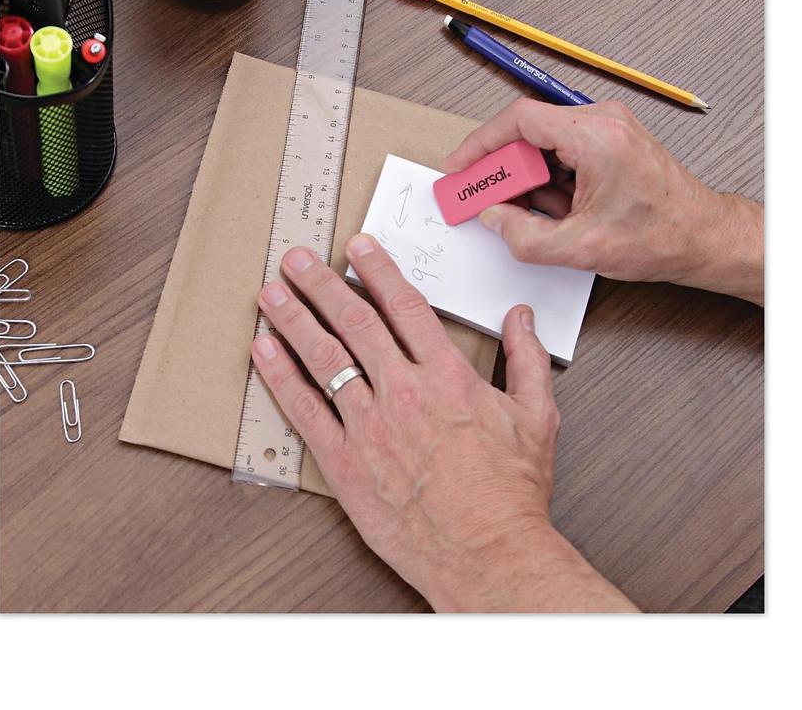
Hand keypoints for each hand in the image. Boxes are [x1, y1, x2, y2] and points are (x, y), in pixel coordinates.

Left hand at [250, 236, 637, 612]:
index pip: (404, 306)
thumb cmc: (510, 493)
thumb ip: (528, 359)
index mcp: (447, 376)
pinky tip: (264, 353)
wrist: (487, 552)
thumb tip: (522, 318)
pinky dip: (280, 377)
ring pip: (323, 359)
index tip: (357, 248)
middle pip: (354, 322)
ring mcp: (369, 426)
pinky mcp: (345, 463)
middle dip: (321, 284)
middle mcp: (403, 392)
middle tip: (298, 260)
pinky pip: (303, 411)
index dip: (377, 271)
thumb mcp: (537, 418)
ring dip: (293, 320)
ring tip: (272, 295)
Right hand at [443, 98, 763, 304]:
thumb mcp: (580, 248)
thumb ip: (523, 236)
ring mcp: (609, 127)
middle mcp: (603, 121)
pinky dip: (549, 177)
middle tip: (483, 197)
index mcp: (595, 136)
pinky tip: (552, 210)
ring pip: (545, 142)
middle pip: (529, 130)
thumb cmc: (661, 236)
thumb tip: (492, 218)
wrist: (705, 237)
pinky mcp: (611, 140)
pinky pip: (564, 150)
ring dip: (528, 176)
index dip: (480, 144)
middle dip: (503, 167)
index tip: (460, 167)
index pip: (519, 119)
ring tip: (526, 212)